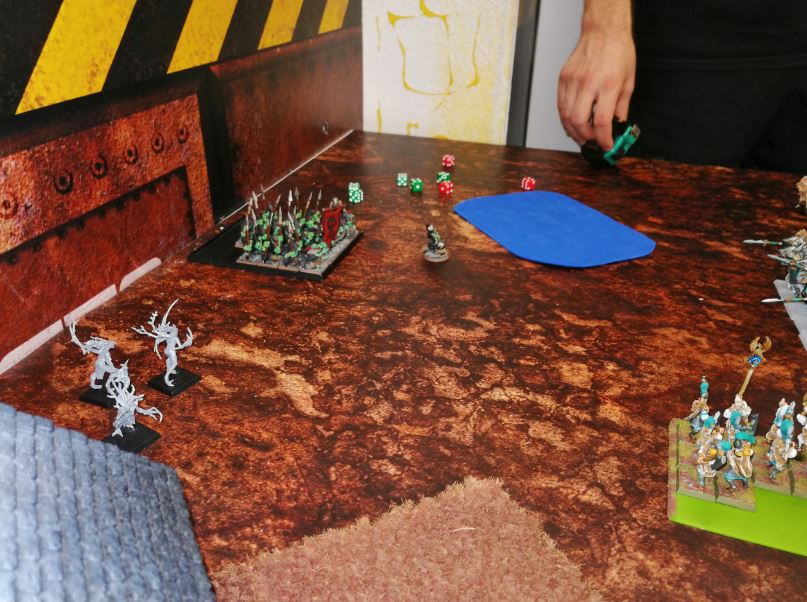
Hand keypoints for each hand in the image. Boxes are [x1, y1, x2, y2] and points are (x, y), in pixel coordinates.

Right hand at [558, 26, 635, 149]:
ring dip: (573, 130)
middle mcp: (588, 83)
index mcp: (607, 84)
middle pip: (579, 121)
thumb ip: (621, 106)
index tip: (606, 145)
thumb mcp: (628, 81)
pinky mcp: (563, 79)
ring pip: (566, 115)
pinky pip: (560, 105)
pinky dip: (565, 118)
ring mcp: (572, 81)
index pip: (601, 120)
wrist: (603, 31)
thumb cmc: (618, 52)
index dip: (603, 138)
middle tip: (592, 141)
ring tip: (581, 135)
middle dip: (585, 136)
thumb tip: (617, 125)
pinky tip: (572, 123)